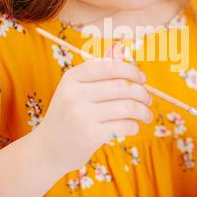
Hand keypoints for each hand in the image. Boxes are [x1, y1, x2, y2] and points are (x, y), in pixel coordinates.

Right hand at [34, 43, 152, 172]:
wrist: (48, 148)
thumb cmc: (68, 114)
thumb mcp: (76, 88)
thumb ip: (98, 70)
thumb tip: (120, 48)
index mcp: (72, 77)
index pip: (110, 67)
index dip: (131, 71)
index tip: (143, 79)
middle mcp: (75, 94)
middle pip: (123, 86)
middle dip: (142, 93)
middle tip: (148, 100)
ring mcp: (81, 115)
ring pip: (128, 107)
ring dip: (143, 111)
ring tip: (146, 115)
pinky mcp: (89, 135)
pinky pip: (124, 125)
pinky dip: (134, 126)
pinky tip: (134, 126)